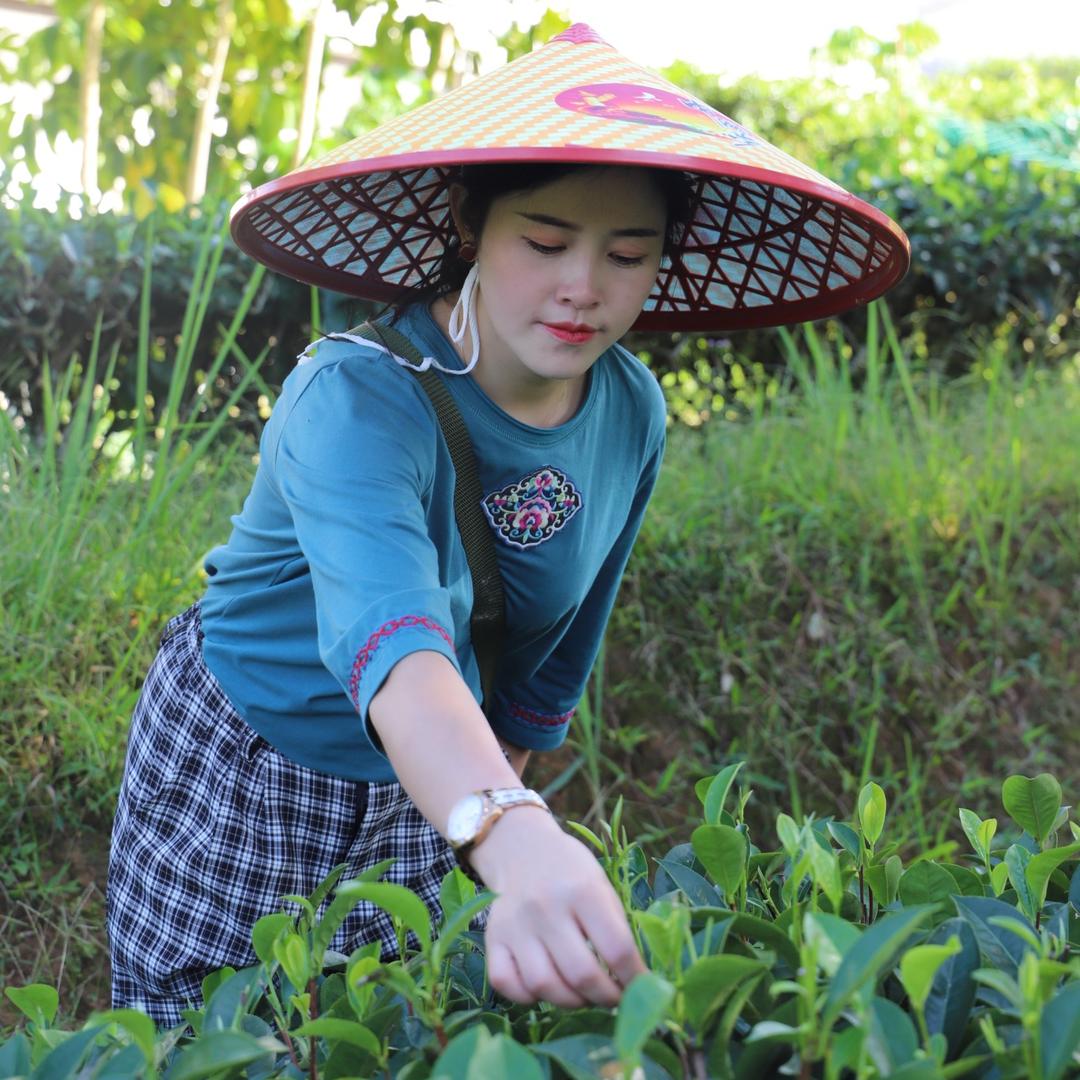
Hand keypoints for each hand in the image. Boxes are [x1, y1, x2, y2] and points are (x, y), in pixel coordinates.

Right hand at [468, 807, 646, 1008]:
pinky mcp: (492, 937)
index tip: (642, 989)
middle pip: (581, 974)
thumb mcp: (601, 885)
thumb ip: (616, 928)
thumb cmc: (570, 870)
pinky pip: (505, 983)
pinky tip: (546, 987)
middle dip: (606, 998)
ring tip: (583, 995)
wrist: (521, 846)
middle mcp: (547, 907)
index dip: (635, 979)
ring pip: (543, 986)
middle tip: (614, 999)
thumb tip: (634, 980)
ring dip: (571, 1002)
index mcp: (583, 890)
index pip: (617, 949)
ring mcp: (515, 924)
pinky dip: (527, 996)